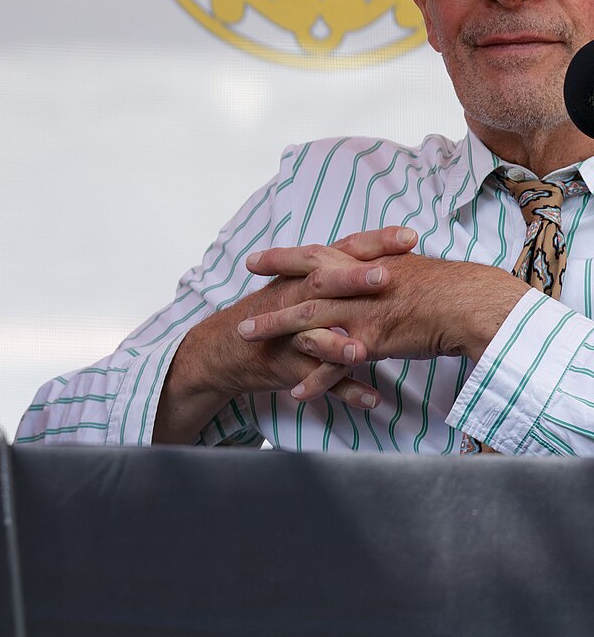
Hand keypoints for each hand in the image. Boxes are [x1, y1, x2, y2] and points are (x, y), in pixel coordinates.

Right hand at [156, 227, 420, 442]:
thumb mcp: (299, 282)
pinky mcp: (290, 367)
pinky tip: (372, 400)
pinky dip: (345, 390)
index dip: (374, 243)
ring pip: (315, 338)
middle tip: (386, 276)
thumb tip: (390, 257)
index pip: (340, 251)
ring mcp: (290, 335)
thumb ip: (338, 269)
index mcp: (304, 275)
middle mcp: (295, 300)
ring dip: (338, 344)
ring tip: (362, 351)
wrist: (228, 347)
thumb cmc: (273, 312)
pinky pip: (318, 380)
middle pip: (323, 285)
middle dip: (353, 280)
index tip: (410, 236)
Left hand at [239, 243, 528, 400]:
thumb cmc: (449, 288)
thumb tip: (373, 267)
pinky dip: (315, 379)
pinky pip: (334, 364)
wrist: (472, 304)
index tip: (254, 259)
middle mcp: (355, 285)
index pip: (313, 255)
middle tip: (236, 300)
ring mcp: (359, 313)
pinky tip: (296, 393)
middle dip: (266, 292)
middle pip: (299, 287)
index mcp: (362, 264)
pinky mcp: (369, 342)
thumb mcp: (407, 269)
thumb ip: (382, 270)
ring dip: (273, 330)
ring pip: (305, 321)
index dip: (282, 257)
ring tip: (246, 340)